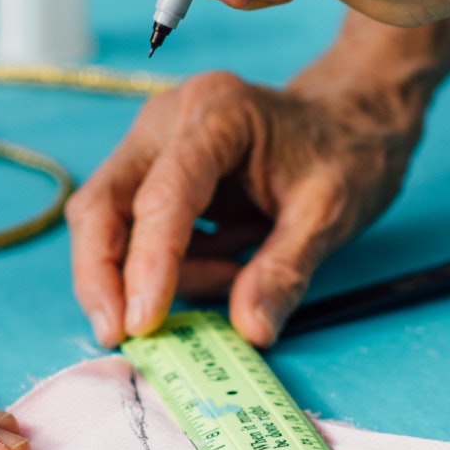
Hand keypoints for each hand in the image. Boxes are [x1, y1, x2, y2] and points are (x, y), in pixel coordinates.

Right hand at [67, 45, 429, 346]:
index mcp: (219, 113)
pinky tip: (224, 264)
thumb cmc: (343, 155)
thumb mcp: (330, 214)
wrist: (347, 122)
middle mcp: (170, 118)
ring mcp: (153, 141)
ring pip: (106, 220)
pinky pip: (130, 229)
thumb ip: (286, 270)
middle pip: (103, 202)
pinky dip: (165, 266)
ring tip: (231, 276)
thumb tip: (250, 330)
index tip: (142, 325)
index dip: (149, 263)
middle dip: (103, 275)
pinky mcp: (150, 169)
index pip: (164, 194)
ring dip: (148, 274)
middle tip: (118, 335)